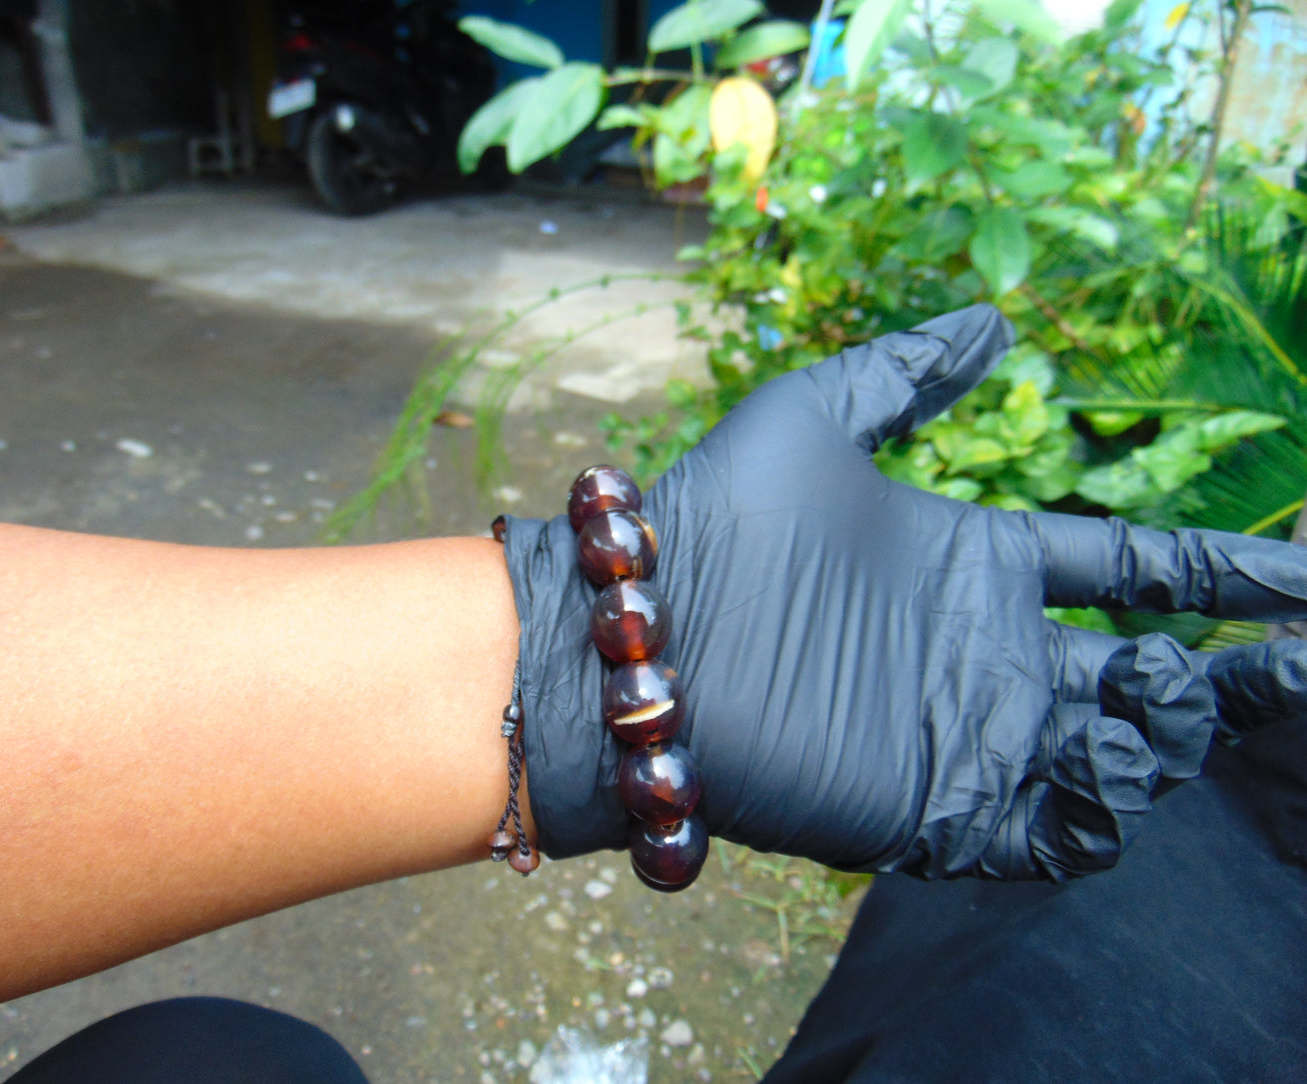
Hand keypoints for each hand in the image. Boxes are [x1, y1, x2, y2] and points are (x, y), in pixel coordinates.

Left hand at [502, 304, 1306, 880]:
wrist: (646, 630)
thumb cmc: (721, 517)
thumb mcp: (816, 414)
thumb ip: (907, 372)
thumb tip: (999, 320)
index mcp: (977, 564)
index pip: (1129, 570)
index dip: (1222, 576)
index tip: (1303, 583)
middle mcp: (985, 652)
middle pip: (1148, 672)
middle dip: (1239, 675)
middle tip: (1301, 658)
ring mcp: (966, 733)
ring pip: (1120, 753)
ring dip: (1174, 730)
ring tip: (1178, 687)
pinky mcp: (937, 807)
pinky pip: (1056, 831)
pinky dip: (1107, 806)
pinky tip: (1119, 752)